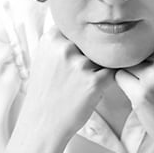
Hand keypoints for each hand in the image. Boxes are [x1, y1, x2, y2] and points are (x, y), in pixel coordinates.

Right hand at [21, 27, 114, 144]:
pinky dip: (107, 79)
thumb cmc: (44, 91)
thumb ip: (60, 42)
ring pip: (102, 57)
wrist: (42, 124)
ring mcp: (80, 65)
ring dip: (98, 68)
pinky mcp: (94, 83)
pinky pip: (111, 73)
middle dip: (90, 55)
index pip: (78, 28)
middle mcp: (65, 48)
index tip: (78, 51)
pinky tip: (95, 88)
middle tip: (78, 73)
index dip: (81, 41)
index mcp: (51, 39)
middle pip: (92, 42)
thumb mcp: (43, 58)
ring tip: (82, 84)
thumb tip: (81, 28)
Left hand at [114, 34, 153, 147]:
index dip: (151, 51)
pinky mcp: (141, 92)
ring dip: (132, 73)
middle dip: (141, 62)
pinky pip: (120, 76)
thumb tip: (130, 34)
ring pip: (128, 62)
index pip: (151, 36)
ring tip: (150, 88)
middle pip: (138, 49)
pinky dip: (125, 84)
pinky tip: (141, 95)